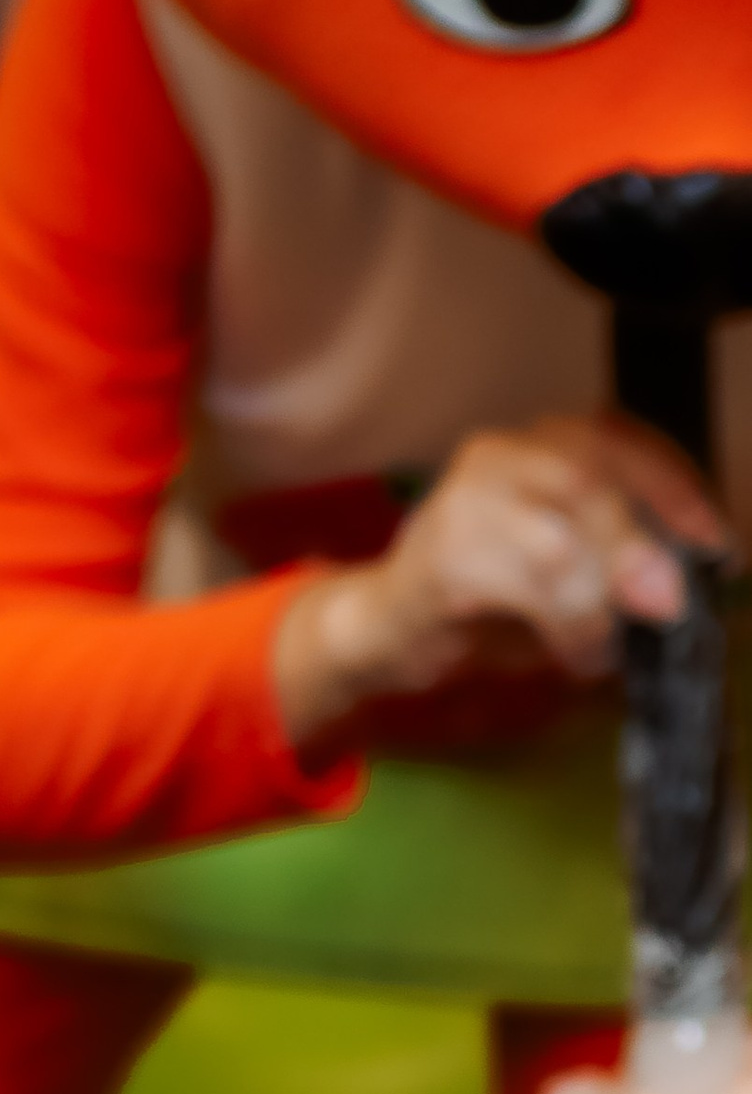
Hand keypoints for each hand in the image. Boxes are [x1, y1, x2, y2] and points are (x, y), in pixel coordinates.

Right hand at [273, 417, 728, 746]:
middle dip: (637, 546)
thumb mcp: (565, 566)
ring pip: (557, 538)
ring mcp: (464, 501)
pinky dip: (563, 624)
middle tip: (666, 603)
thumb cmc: (481, 600)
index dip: (672, 488)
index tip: (712, 540)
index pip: (619, 442)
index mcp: (536, 444)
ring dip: (596, 601)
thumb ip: (617, 557)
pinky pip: (522, 587)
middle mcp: (499, 454)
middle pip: (588, 481)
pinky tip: (575, 652)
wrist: (381, 630)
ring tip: (604, 645)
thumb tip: (677, 580)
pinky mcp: (442, 557)